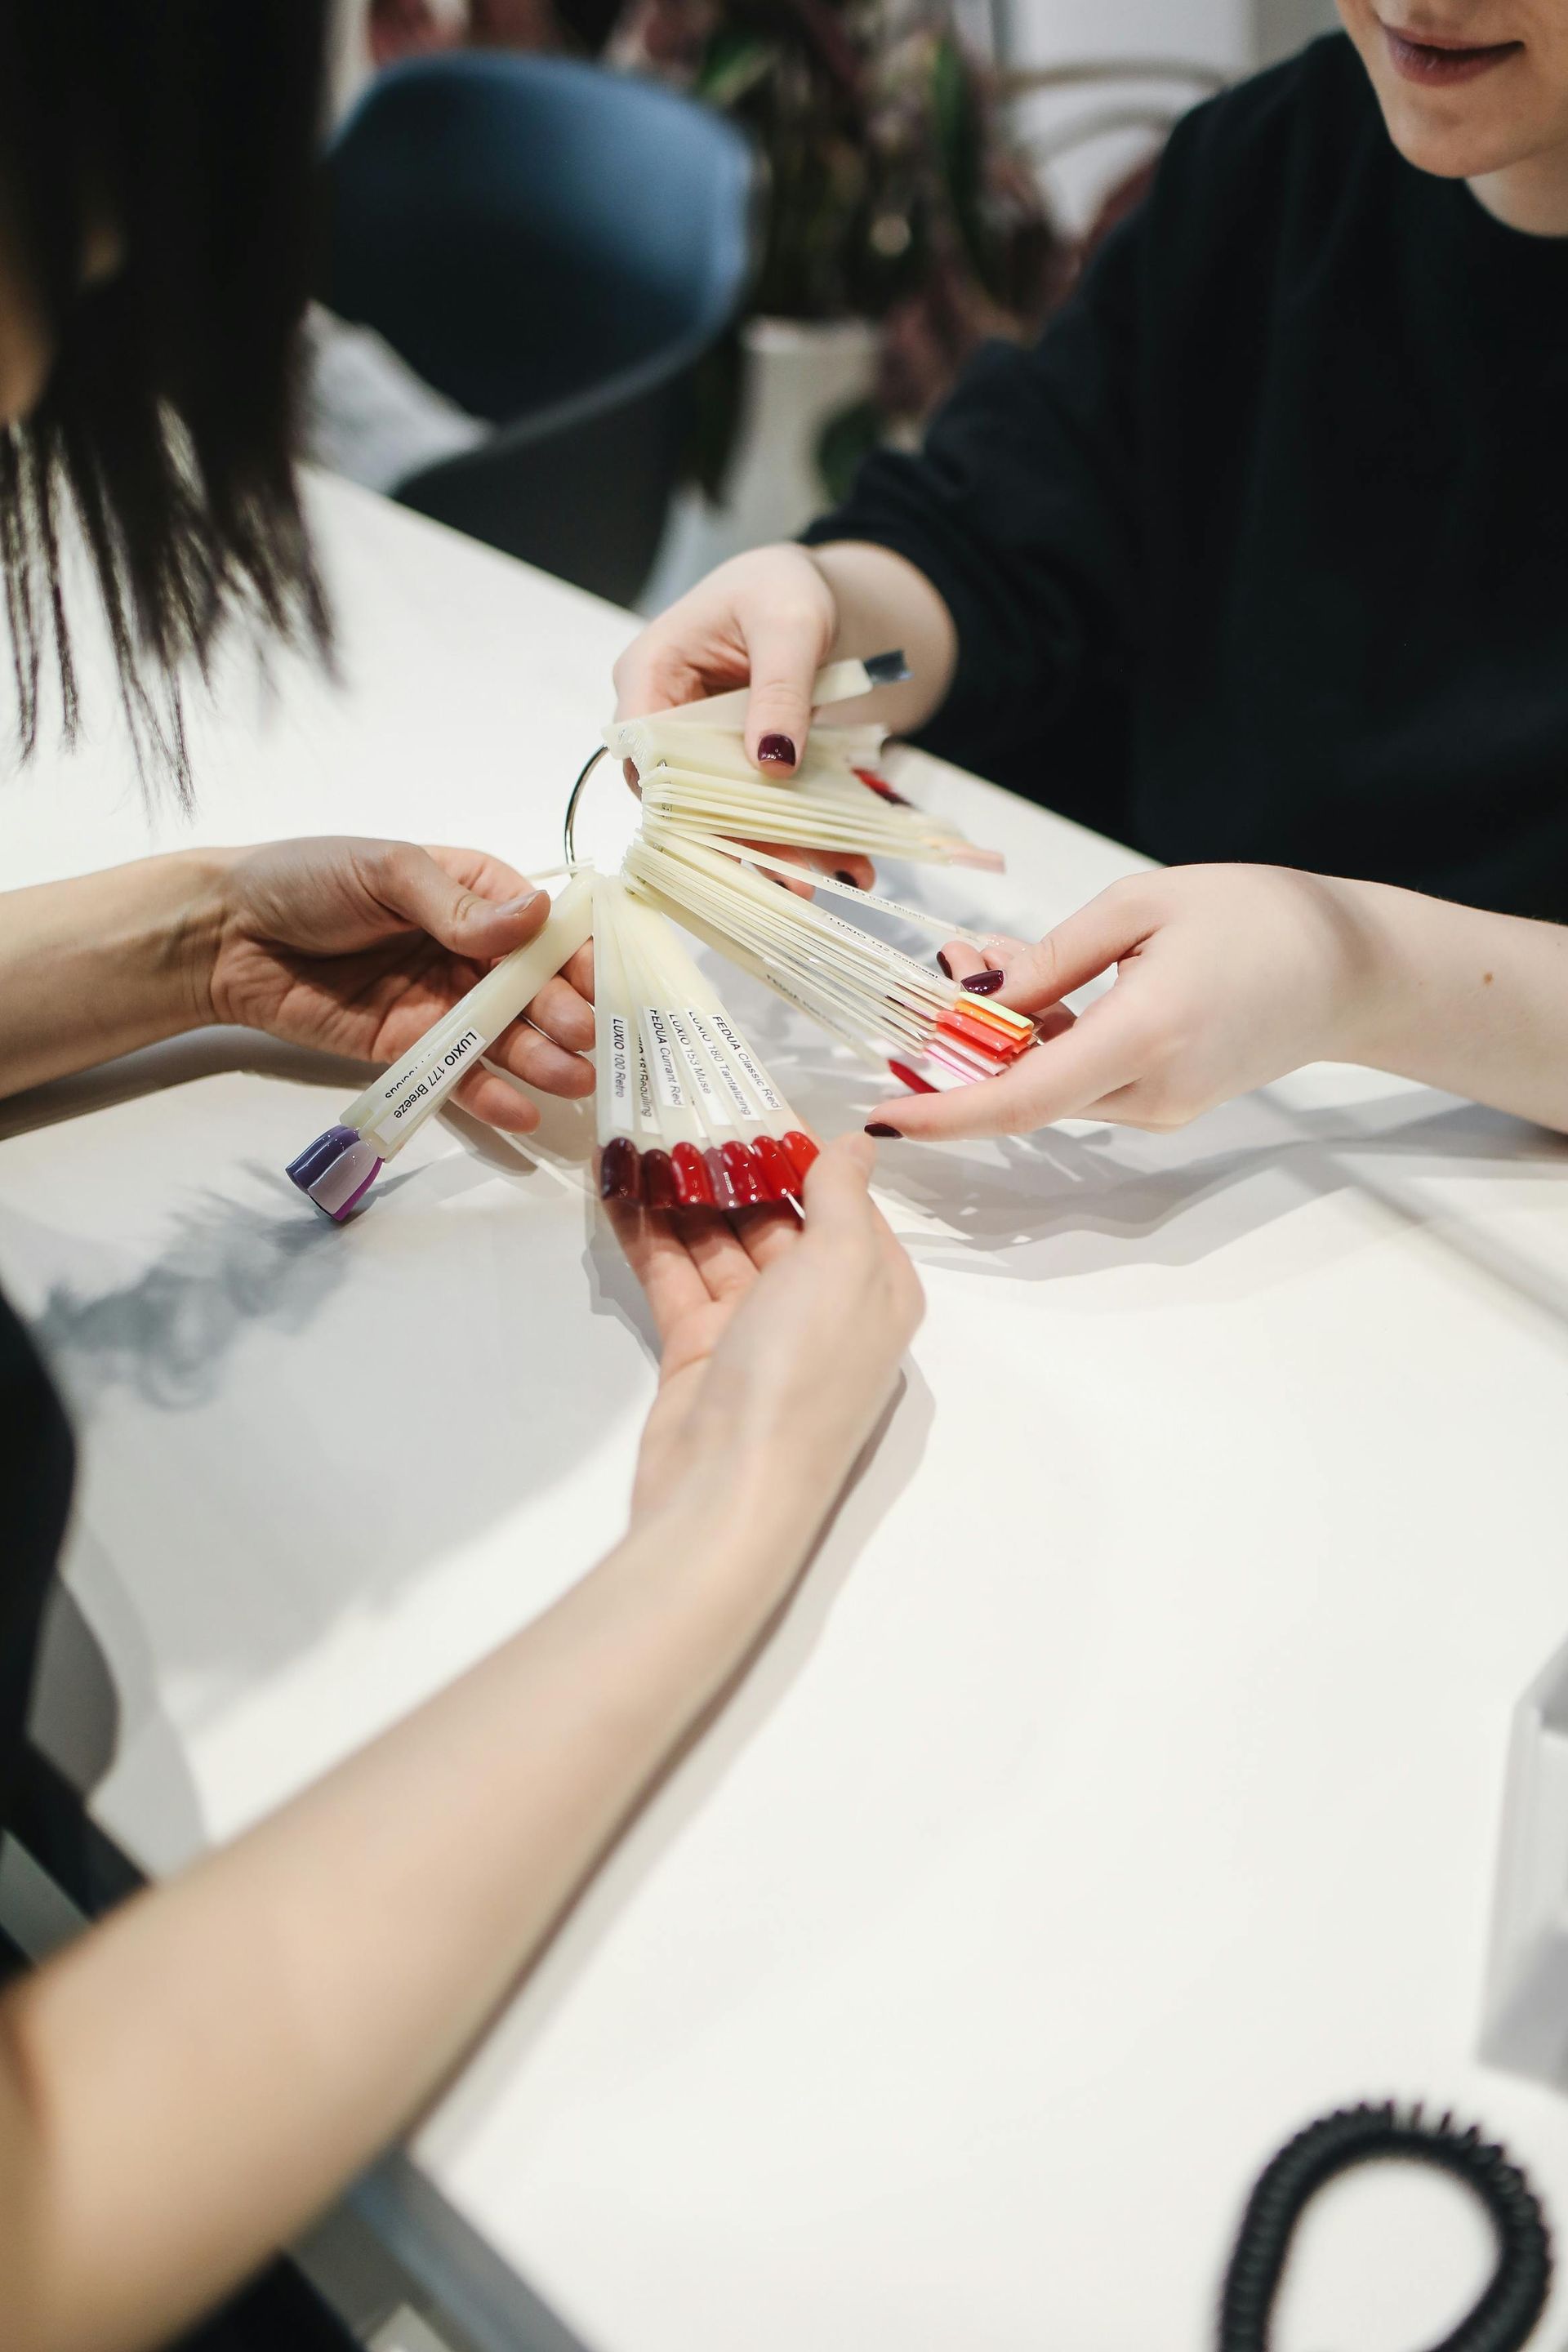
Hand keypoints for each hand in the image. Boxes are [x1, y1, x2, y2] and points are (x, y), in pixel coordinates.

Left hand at [205, 837, 595, 1133]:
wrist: (226, 936)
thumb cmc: (306, 881)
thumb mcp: (387, 873)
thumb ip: (458, 907)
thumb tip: (534, 917)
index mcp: (473, 894)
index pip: (541, 927)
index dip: (575, 955)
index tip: (599, 982)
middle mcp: (469, 951)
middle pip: (534, 989)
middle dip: (564, 1014)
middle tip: (582, 1038)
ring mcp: (442, 1004)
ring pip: (506, 1036)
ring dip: (542, 1058)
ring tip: (571, 1080)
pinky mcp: (410, 1048)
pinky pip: (460, 1074)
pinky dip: (492, 1093)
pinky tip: (523, 1109)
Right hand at [611, 1135, 923, 1541]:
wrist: (729, 1486)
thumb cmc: (804, 1369)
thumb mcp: (843, 1265)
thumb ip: (843, 1196)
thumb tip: (857, 1143)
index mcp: (876, 1287)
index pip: (843, 1200)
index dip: (801, 1148)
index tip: (753, 1094)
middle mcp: (822, 1306)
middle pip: (776, 1217)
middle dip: (732, 1163)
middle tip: (680, 1102)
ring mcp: (757, 1330)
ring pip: (719, 1242)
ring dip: (682, 1191)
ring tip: (638, 1130)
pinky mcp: (699, 1350)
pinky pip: (675, 1276)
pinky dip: (648, 1234)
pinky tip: (616, 1187)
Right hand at [612, 547, 874, 893]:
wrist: (808, 593)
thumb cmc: (782, 588)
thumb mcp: (790, 625)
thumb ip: (780, 689)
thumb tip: (772, 762)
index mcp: (650, 671)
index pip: (642, 751)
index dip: (678, 799)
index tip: (730, 836)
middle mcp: (661, 718)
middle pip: (682, 796)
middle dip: (738, 842)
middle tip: (792, 879)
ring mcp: (695, 748)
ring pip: (723, 812)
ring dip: (775, 850)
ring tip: (826, 883)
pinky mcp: (732, 767)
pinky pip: (758, 808)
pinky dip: (799, 834)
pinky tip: (842, 862)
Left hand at [863, 865, 1380, 1139]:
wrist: (1353, 968)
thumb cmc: (1259, 916)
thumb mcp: (1143, 905)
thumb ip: (1053, 959)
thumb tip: (977, 998)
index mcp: (1144, 1035)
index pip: (1019, 1100)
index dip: (943, 1114)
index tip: (882, 1117)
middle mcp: (1152, 1090)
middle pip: (1024, 1094)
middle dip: (963, 1047)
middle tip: (941, 966)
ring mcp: (1163, 1108)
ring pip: (1051, 1089)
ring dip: (1002, 1041)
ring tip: (981, 960)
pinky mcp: (1169, 1105)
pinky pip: (1085, 1083)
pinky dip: (1046, 1046)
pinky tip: (1035, 994)